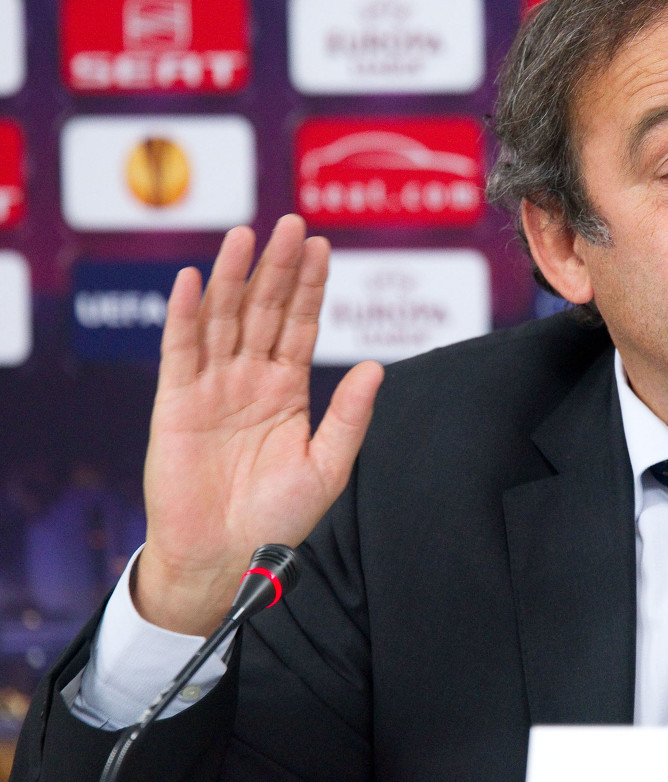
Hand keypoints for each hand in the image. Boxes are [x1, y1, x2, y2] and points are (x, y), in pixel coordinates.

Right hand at [135, 215, 383, 635]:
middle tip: (291, 223)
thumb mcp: (327, 466)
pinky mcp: (176, 404)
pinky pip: (180, 351)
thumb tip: (376, 368)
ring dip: (233, 277)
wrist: (225, 559)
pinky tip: (195, 280)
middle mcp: (250, 378)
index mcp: (287, 389)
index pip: (300, 324)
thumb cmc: (277, 518)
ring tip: (246, 236)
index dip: (310, 285)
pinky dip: (186, 315)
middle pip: (264, 310)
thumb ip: (350, 416)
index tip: (321, 245)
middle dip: (278, 267)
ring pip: (223, 319)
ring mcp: (211, 387)